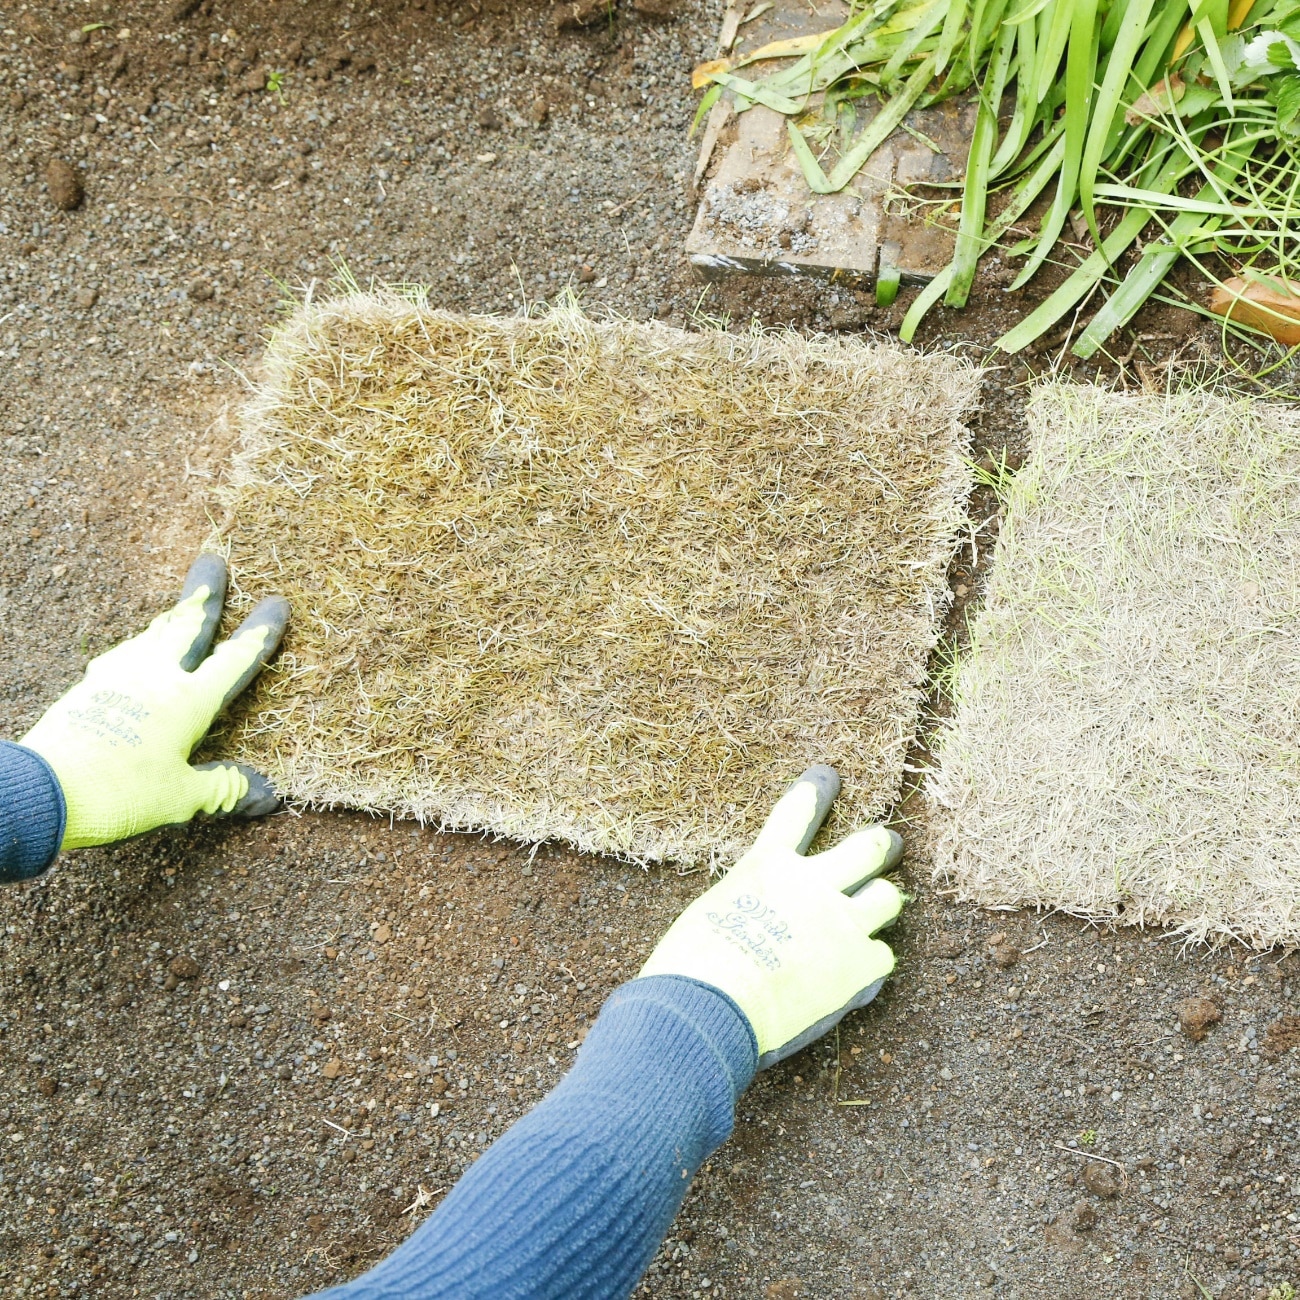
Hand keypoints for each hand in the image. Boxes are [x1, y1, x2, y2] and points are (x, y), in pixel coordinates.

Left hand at [22, 555, 288, 849]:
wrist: (41, 791)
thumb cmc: (118, 793)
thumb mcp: (181, 797)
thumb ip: (224, 788)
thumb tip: (267, 793)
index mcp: (187, 700)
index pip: (234, 659)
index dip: (260, 632)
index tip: (277, 603)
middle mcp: (155, 677)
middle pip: (186, 626)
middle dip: (205, 596)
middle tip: (214, 563)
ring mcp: (116, 677)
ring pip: (151, 636)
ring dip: (172, 618)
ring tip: (182, 606)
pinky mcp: (87, 689)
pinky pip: (122, 656)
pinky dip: (139, 645)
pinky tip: (134, 652)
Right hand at [640, 766, 903, 1067]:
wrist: (708, 1006)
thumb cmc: (690, 964)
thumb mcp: (710, 914)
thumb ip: (745, 907)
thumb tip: (759, 922)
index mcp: (766, 866)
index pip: (795, 814)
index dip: (815, 792)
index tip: (828, 777)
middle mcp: (811, 884)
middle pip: (866, 847)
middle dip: (880, 843)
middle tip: (889, 843)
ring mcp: (840, 922)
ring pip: (887, 897)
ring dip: (881, 902)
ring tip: (878, 907)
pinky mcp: (858, 965)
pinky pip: (883, 956)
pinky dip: (870, 963)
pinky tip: (859, 973)